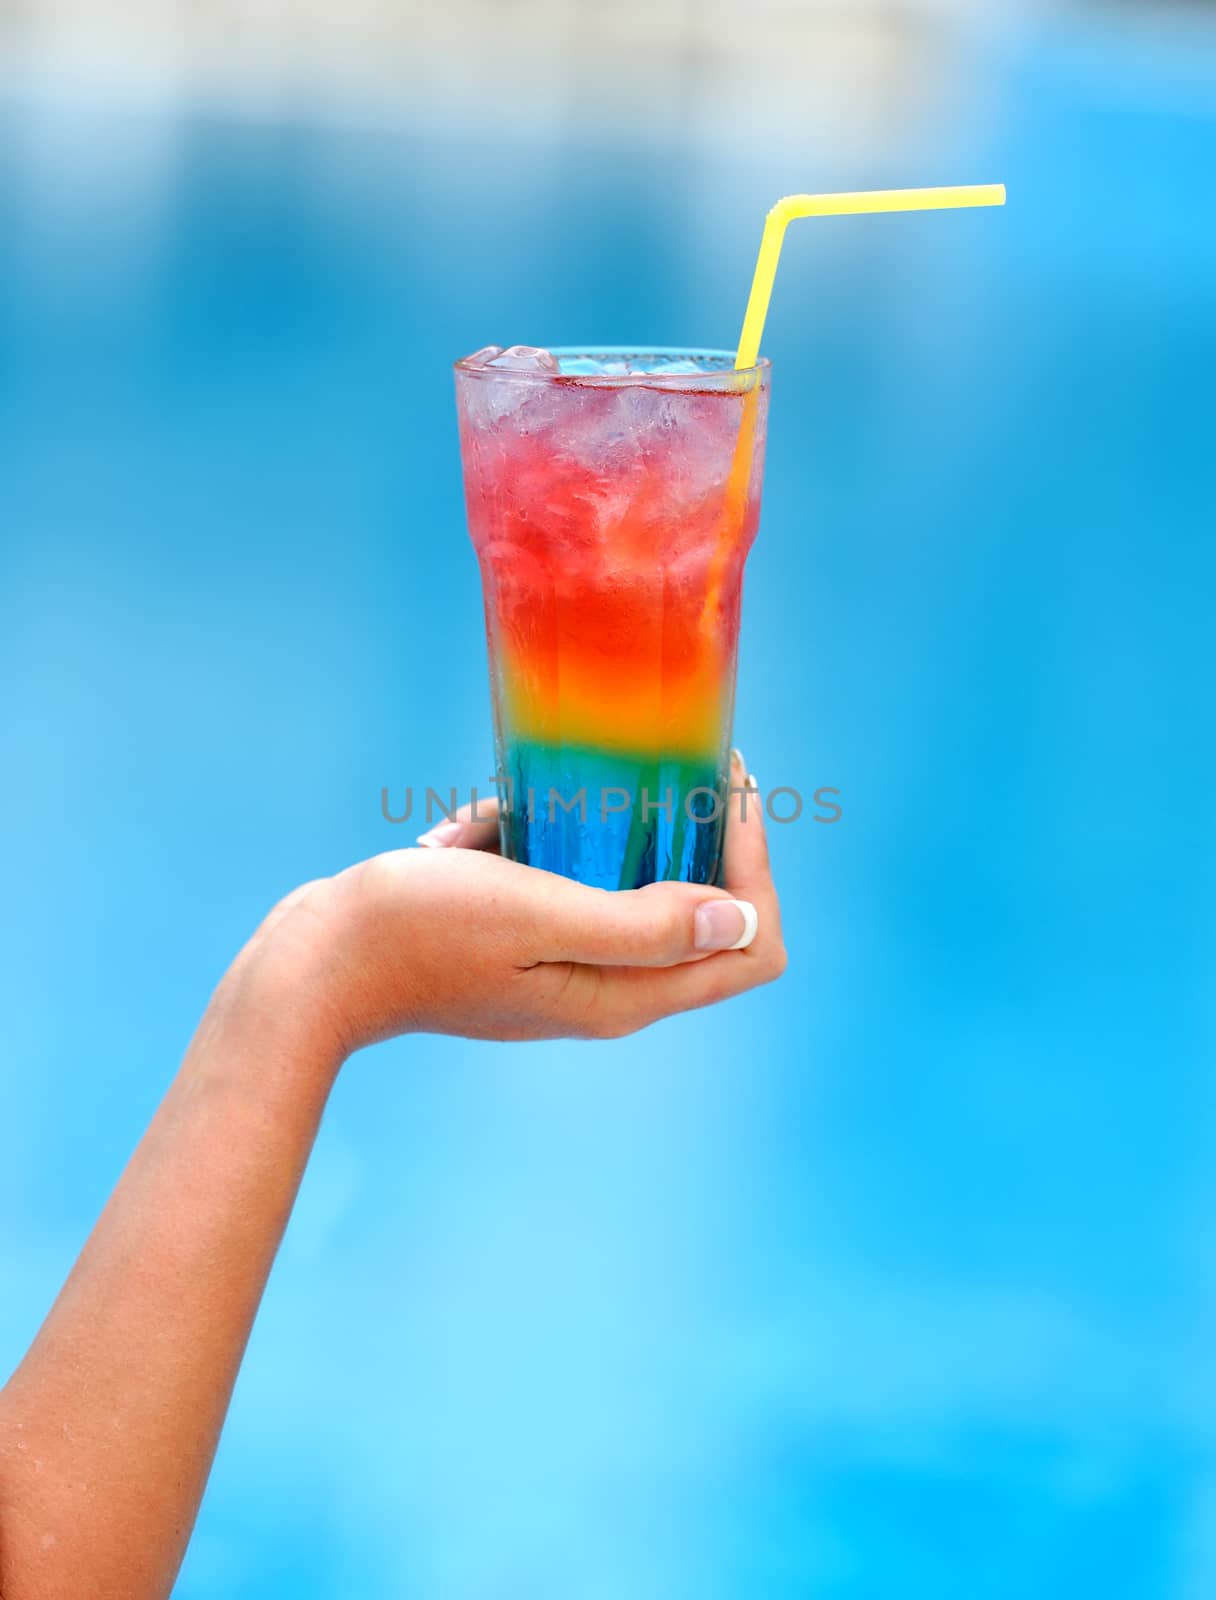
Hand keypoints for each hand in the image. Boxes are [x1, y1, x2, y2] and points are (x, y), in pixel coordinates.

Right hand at [228, 750, 785, 1052]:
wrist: (316, 963)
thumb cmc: (419, 935)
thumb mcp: (536, 917)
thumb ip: (641, 926)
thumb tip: (741, 921)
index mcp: (626, 994)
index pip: (750, 946)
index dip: (754, 868)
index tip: (721, 791)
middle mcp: (608, 988)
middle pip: (706, 917)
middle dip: (703, 839)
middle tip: (675, 765)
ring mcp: (566, 967)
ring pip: (639, 891)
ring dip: (623, 833)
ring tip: (573, 785)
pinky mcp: (526, 943)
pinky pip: (572, 884)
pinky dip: (553, 841)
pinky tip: (494, 820)